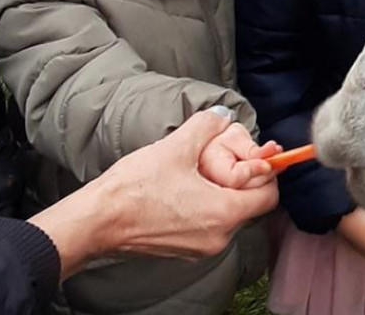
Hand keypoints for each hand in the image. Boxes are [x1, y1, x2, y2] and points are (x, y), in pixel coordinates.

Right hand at [29, 109, 278, 279]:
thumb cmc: (134, 189)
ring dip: (222, 191)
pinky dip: (206, 205)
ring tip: (200, 170)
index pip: (268, 195)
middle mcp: (218, 238)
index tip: (257, 155)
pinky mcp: (183, 249)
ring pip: (228, 215)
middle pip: (249, 205)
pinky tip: (185, 187)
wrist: (96, 221)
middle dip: (242, 179)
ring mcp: (200, 247)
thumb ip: (206, 126)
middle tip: (225, 158)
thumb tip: (222, 115)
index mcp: (223, 214)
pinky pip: (208, 224)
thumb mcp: (176, 147)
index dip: (267, 172)